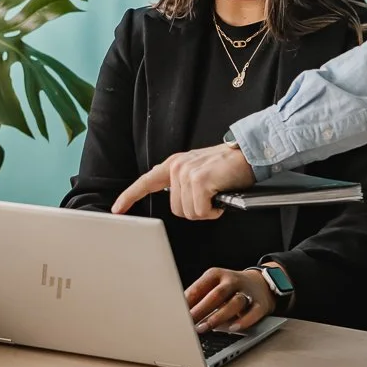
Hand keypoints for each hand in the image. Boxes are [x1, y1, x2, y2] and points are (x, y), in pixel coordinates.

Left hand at [112, 144, 255, 218]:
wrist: (248, 153)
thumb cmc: (228, 165)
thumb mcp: (199, 170)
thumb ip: (183, 182)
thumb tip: (180, 203)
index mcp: (174, 164)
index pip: (146, 181)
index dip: (130, 196)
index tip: (117, 209)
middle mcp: (177, 167)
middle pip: (176, 209)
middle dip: (195, 210)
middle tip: (210, 198)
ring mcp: (186, 173)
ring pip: (189, 212)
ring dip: (205, 210)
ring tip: (216, 195)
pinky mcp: (199, 181)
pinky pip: (201, 211)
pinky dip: (213, 211)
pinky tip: (220, 198)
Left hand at [186, 267, 273, 332]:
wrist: (260, 283)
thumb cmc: (229, 288)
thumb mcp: (212, 285)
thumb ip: (198, 296)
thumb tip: (178, 313)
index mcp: (216, 274)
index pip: (200, 287)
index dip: (188, 302)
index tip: (178, 314)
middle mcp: (232, 281)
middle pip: (216, 294)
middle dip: (201, 310)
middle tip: (189, 323)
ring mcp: (247, 292)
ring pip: (234, 303)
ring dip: (219, 316)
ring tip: (206, 328)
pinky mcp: (260, 304)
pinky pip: (253, 313)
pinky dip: (243, 321)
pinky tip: (233, 328)